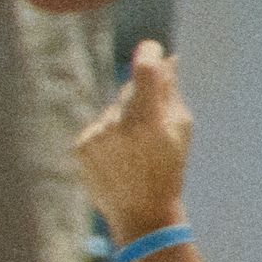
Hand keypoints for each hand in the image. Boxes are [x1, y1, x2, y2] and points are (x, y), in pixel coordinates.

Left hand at [75, 41, 191, 243]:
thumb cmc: (170, 169)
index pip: (145, 70)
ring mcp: (96, 136)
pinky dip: (108, 135)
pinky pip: (98, 127)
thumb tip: (169, 59)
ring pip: (112, 110)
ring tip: (135, 150)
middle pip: (128, 91)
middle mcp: (119, 125)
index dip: (149, 53)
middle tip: (152, 125)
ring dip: (123, 120)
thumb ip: (172, 94)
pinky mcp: (80, 146)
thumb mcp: (181, 132)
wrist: (141, 212)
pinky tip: (118, 157)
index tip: (153, 48)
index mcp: (149, 121)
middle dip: (142, 98)